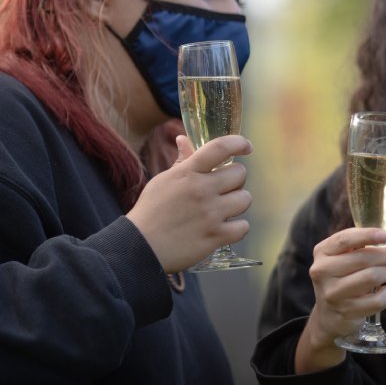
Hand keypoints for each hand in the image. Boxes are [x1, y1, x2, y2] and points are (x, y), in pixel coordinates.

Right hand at [126, 134, 253, 271]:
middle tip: (223, 189)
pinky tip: (225, 228)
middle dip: (235, 180)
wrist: (138, 247)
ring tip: (223, 209)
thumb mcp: (163, 181)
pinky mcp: (215, 236)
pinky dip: (237, 228)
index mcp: (187, 173)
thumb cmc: (151, 212)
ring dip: (237, 203)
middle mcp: (201, 190)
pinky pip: (243, 227)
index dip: (238, 142)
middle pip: (239, 173)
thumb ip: (181, 161)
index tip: (246, 146)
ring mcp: (210, 214)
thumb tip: (184, 139)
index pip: (219, 148)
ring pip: (245, 199)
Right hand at [295, 228, 385, 372]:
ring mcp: (332, 293)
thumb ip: (375, 245)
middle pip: (363, 258)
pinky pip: (377, 300)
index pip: (345, 239)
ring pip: (371, 277)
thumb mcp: (352, 257)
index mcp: (322, 252)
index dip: (368, 234)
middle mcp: (322, 271)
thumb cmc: (344, 278)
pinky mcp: (345, 312)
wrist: (329, 315)